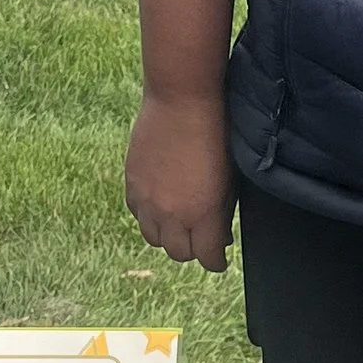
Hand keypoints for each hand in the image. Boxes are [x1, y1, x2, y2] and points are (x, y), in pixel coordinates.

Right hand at [126, 89, 235, 270]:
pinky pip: (137, 215)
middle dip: (193, 250)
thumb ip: (222, 213)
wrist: (181, 101)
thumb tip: (219, 234)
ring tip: (178, 222)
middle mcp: (172, 214)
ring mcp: (148, 201)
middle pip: (179, 253)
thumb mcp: (230, 179)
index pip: (207, 258)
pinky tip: (160, 203)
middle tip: (201, 238)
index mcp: (202, 214)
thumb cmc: (215, 134)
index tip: (219, 257)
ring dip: (168, 236)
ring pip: (154, 238)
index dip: (216, 261)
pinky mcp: (132, 185)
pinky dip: (149, 216)